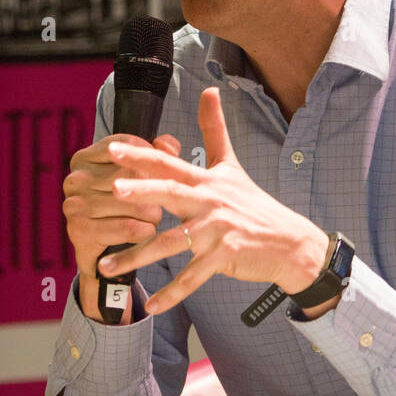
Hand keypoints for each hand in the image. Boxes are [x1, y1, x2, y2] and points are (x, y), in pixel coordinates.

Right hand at [63, 130, 181, 287]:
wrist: (102, 252)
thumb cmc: (122, 207)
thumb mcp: (138, 177)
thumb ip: (157, 155)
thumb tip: (169, 143)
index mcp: (84, 158)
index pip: (125, 146)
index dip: (150, 155)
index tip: (164, 169)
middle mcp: (75, 179)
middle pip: (130, 174)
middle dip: (153, 188)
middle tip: (164, 201)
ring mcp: (74, 204)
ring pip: (130, 202)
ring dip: (151, 213)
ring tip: (155, 217)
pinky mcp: (79, 230)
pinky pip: (125, 227)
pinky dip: (142, 230)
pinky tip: (147, 231)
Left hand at [96, 86, 328, 313]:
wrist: (289, 242)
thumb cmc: (254, 205)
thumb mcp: (231, 166)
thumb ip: (214, 130)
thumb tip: (208, 90)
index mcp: (206, 181)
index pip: (169, 164)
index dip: (141, 155)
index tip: (112, 149)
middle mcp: (210, 202)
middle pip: (171, 193)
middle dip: (141, 191)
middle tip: (112, 190)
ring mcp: (217, 231)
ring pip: (172, 243)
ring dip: (137, 256)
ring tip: (106, 266)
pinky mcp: (224, 257)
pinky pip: (192, 277)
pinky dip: (172, 293)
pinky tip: (151, 306)